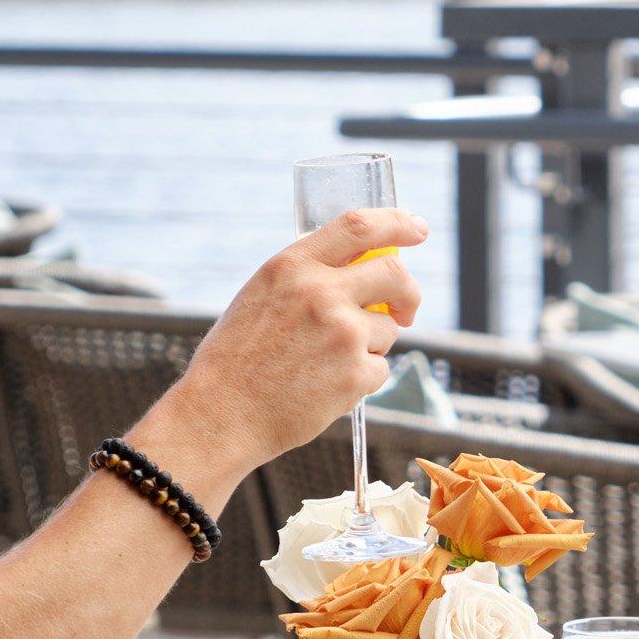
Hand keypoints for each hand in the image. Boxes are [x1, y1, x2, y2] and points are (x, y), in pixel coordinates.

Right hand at [154, 207, 425, 483]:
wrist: (221, 416)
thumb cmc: (236, 359)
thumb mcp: (262, 296)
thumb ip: (307, 276)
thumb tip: (361, 267)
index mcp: (292, 266)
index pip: (361, 226)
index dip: (397, 223)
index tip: (417, 228)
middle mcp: (321, 292)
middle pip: (396, 275)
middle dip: (409, 293)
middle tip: (405, 310)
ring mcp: (342, 333)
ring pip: (388, 329)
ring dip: (371, 346)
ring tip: (326, 364)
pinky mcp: (355, 374)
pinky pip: (380, 369)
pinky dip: (362, 379)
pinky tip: (325, 388)